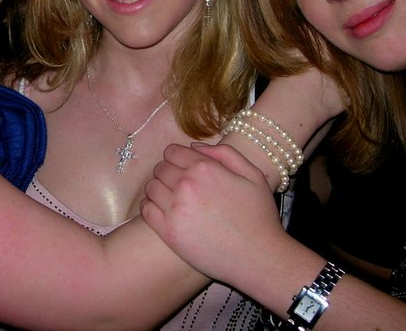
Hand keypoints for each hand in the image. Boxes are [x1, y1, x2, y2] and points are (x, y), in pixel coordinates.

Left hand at [141, 143, 287, 286]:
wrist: (259, 257)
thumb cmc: (259, 216)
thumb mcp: (252, 175)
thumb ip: (224, 153)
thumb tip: (194, 147)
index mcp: (205, 168)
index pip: (172, 152)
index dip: (176, 158)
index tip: (183, 168)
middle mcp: (186, 185)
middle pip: (160, 168)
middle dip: (167, 172)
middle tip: (179, 185)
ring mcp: (175, 209)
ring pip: (151, 187)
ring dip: (158, 189)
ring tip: (171, 199)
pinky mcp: (168, 232)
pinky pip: (146, 210)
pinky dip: (150, 207)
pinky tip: (163, 212)